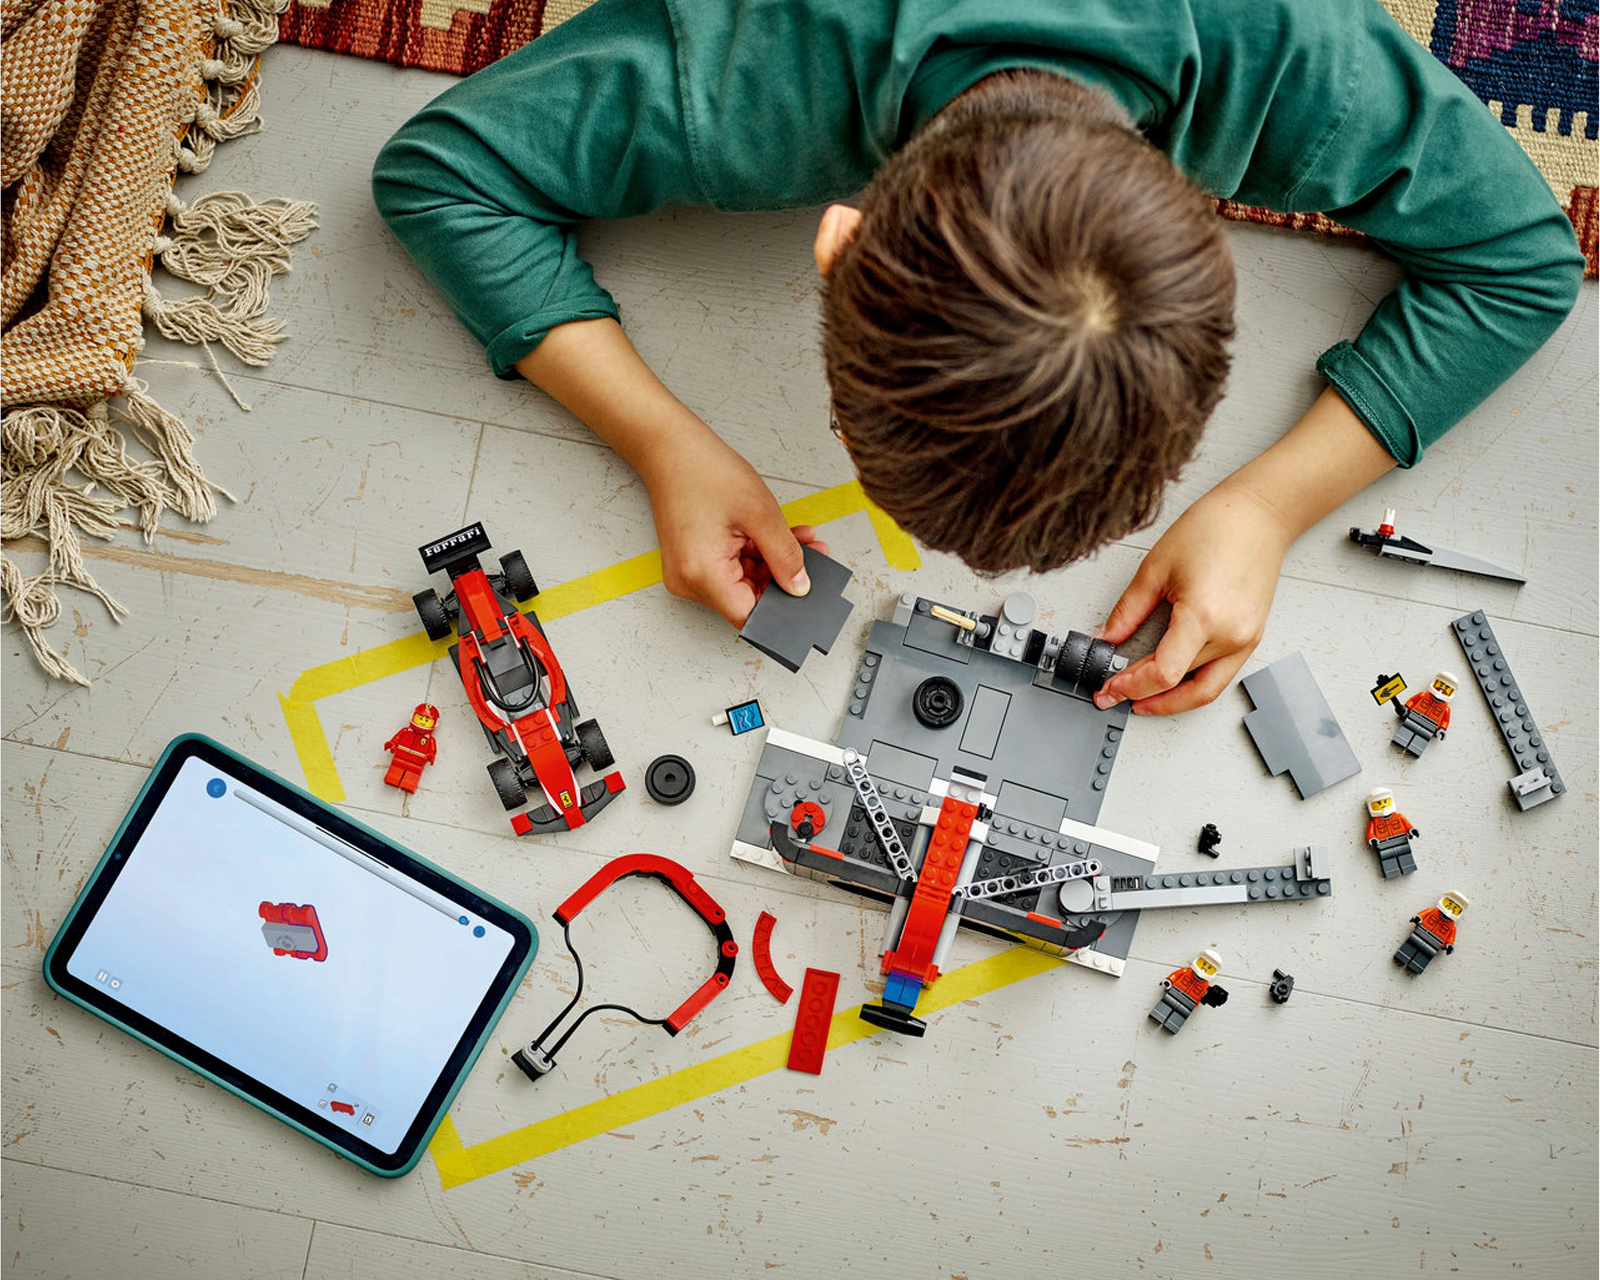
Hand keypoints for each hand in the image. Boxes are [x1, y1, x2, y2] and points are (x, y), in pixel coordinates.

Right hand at [640, 429, 827, 625]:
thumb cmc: (703, 471)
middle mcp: (689, 581)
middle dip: (783, 578)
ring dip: (772, 563)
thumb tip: (800, 587)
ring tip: (797, 538)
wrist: (669, 449)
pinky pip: (732, 569)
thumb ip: (785, 556)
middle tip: (813, 555)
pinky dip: (756, 555)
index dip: (782, 609)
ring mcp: (688, 573)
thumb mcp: (760, 514)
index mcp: (702, 574)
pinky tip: (774, 536)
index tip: (808, 597)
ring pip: (744, 583)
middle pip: (748, 599)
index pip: (750, 616)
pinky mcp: (693, 562)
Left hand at [1093, 480, 1293, 714]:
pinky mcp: (1251, 638)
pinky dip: (1192, 685)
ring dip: (1170, 700)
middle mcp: (1231, 634)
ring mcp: (1246, 640)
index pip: (1165, 673)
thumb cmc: (1214, 529)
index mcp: (1204, 616)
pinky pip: (1220, 676)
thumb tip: (1107, 638)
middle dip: (1141, 692)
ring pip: (1203, 689)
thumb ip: (1128, 611)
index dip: (1131, 686)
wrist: (1257, 516)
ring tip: (1140, 698)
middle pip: (1180, 683)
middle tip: (1113, 692)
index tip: (1110, 687)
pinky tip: (1170, 682)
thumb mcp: (1156, 568)